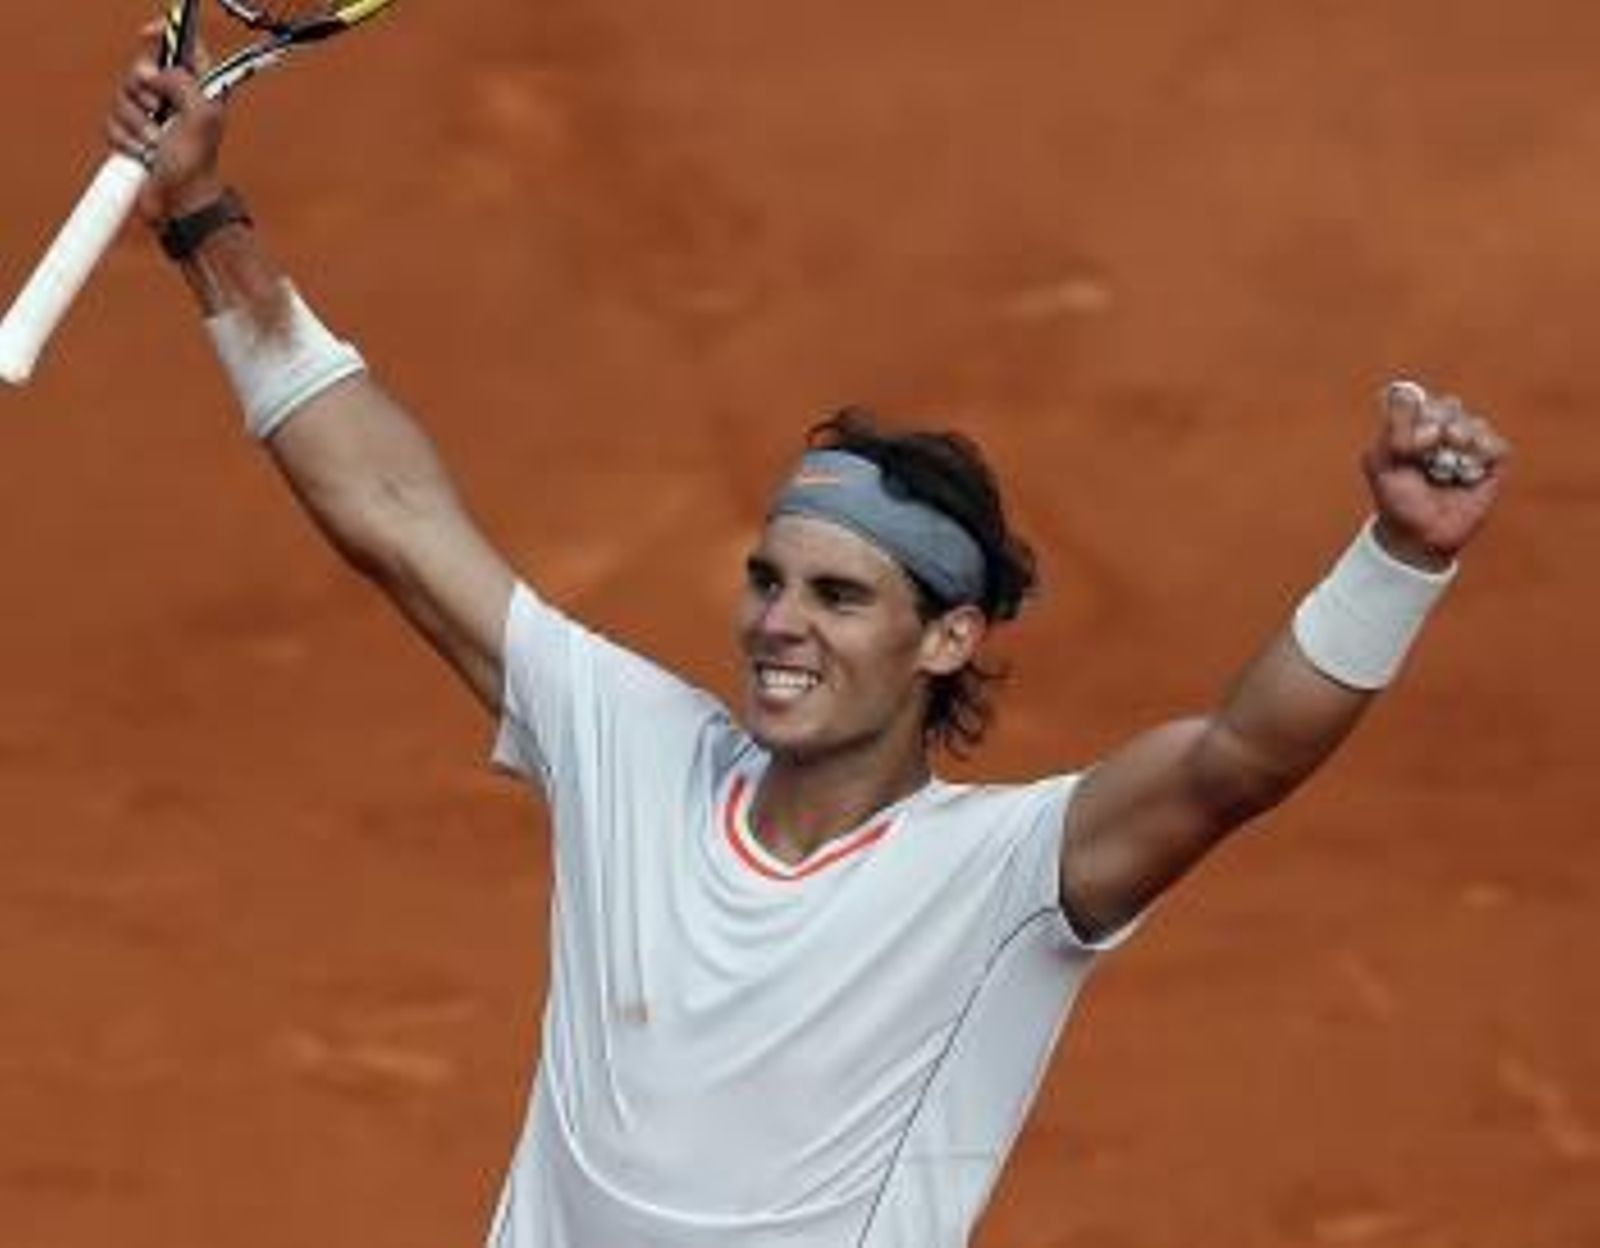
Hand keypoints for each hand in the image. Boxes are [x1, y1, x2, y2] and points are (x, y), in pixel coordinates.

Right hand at [106, 22, 227, 222]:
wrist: (179, 204)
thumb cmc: (196, 167)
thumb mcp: (201, 118)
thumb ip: (182, 83)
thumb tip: (154, 72)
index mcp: (199, 91)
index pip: (185, 49)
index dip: (166, 36)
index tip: (148, 36)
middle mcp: (174, 100)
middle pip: (141, 70)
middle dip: (142, 91)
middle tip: (156, 110)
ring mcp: (151, 119)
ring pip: (122, 97)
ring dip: (135, 123)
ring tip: (154, 144)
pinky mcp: (131, 136)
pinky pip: (111, 123)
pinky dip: (123, 139)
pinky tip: (141, 153)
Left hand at [1362, 379, 1509, 569]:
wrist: (1417, 534)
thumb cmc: (1396, 498)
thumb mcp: (1380, 462)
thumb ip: (1391, 429)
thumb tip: (1416, 401)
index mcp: (1413, 428)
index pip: (1419, 400)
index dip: (1416, 410)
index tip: (1407, 434)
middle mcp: (1442, 434)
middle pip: (1449, 405)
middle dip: (1439, 419)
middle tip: (1429, 442)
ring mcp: (1468, 449)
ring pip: (1473, 423)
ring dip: (1461, 434)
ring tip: (1451, 452)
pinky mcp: (1490, 466)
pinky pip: (1497, 446)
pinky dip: (1485, 450)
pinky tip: (1469, 467)